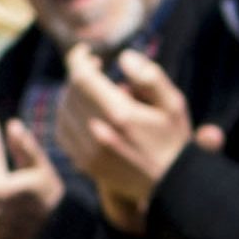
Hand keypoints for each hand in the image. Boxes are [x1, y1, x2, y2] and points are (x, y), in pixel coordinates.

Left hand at [57, 46, 193, 214]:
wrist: (174, 186)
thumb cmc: (175, 140)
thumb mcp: (173, 103)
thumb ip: (149, 76)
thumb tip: (122, 57)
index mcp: (120, 114)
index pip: (82, 77)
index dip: (78, 58)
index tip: (86, 52)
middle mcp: (99, 133)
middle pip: (71, 92)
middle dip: (80, 75)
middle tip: (96, 69)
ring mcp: (89, 152)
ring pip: (63, 111)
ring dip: (72, 95)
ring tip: (93, 92)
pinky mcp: (86, 165)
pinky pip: (63, 133)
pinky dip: (67, 117)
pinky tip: (84, 113)